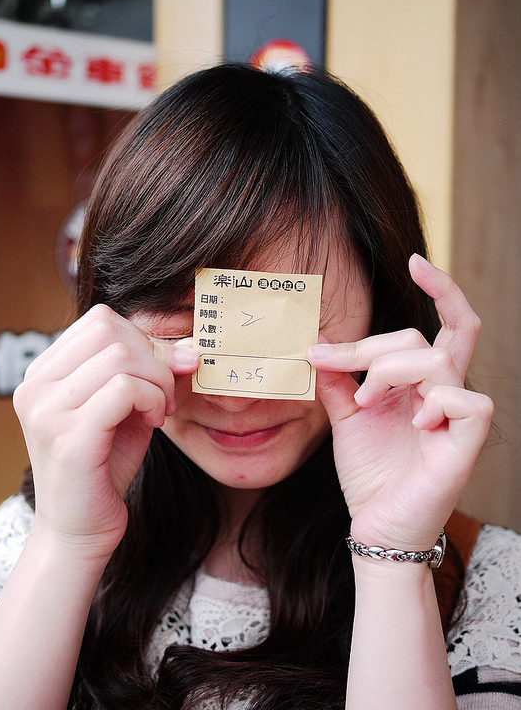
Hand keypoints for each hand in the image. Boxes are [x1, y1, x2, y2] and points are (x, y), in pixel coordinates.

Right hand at [13, 305, 198, 560]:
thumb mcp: (126, 405)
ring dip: (157, 381)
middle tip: (166, 393)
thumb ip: (147, 370)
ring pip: (121, 357)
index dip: (143, 339)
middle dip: (154, 357)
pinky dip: (152, 399)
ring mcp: (47, 411)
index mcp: (43, 372)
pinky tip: (156, 423)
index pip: (100, 320)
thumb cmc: (105, 464)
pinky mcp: (68, 438)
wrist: (80, 530)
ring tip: (161, 411)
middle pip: (110, 331)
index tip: (162, 372)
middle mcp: (35, 386)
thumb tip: (187, 344)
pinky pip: (125, 389)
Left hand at [308, 255, 492, 551]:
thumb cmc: (369, 472)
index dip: (440, 288)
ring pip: (437, 361)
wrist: (374, 525)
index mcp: (424, 383)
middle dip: (373, 347)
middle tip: (334, 364)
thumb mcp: (346, 416)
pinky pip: (466, 403)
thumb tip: (318, 342)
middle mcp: (446, 393)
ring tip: (365, 402)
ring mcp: (458, 419)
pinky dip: (432, 404)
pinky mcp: (466, 445)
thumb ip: (338, 379)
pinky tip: (413, 424)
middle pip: (427, 337)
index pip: (449, 324)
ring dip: (389, 373)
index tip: (413, 260)